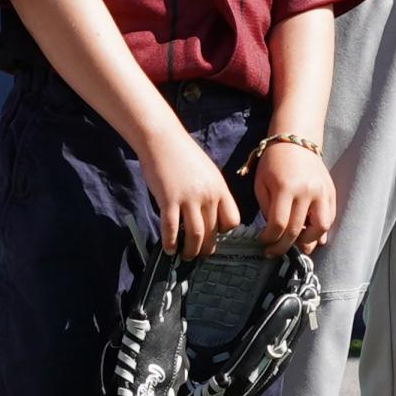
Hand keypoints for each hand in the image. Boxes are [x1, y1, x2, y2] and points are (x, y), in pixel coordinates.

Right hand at [140, 138, 237, 260]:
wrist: (162, 139)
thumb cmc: (183, 155)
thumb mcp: (208, 172)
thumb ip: (212, 192)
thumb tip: (211, 215)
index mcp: (220, 188)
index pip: (232, 220)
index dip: (225, 233)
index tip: (216, 236)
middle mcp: (208, 195)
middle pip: (214, 232)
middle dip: (206, 248)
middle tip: (199, 254)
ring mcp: (188, 198)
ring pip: (195, 235)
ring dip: (191, 250)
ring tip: (185, 255)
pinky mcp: (168, 200)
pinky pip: (172, 229)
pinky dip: (171, 243)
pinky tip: (169, 249)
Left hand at [254, 142, 336, 252]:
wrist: (296, 140)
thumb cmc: (274, 162)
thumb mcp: (261, 184)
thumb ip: (267, 210)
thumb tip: (275, 233)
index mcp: (286, 188)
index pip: (279, 224)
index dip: (270, 239)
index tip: (263, 243)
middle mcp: (307, 191)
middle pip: (298, 230)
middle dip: (284, 247)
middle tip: (275, 253)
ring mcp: (322, 192)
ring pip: (320, 228)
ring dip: (308, 241)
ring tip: (296, 245)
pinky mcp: (331, 192)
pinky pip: (329, 218)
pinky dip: (321, 231)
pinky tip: (310, 235)